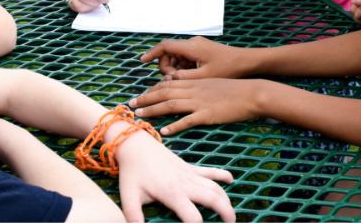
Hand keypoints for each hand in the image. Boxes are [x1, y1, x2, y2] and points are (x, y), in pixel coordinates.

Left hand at [114, 126, 235, 220]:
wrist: (135, 144)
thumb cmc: (132, 171)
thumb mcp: (128, 196)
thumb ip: (134, 216)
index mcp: (172, 193)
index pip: (193, 217)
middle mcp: (185, 183)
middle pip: (213, 199)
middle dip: (225, 213)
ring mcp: (189, 173)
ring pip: (214, 186)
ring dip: (226, 199)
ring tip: (231, 214)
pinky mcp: (189, 167)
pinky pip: (209, 170)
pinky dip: (221, 174)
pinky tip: (231, 179)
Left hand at [129, 78, 263, 136]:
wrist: (252, 93)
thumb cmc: (235, 89)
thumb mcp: (213, 83)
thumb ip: (197, 88)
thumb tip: (185, 93)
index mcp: (194, 82)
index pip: (167, 84)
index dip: (152, 90)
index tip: (140, 95)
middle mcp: (193, 90)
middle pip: (164, 92)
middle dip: (145, 98)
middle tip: (131, 104)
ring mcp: (200, 102)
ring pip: (170, 104)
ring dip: (153, 110)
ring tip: (139, 115)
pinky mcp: (207, 114)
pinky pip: (187, 120)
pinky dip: (174, 125)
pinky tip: (164, 130)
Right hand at [140, 37, 249, 79]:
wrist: (247, 62)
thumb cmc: (228, 69)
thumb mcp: (204, 77)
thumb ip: (183, 78)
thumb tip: (167, 81)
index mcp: (191, 47)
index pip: (165, 46)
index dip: (152, 54)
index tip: (142, 61)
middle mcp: (192, 43)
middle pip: (169, 53)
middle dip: (167, 67)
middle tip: (173, 81)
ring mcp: (197, 46)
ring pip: (177, 57)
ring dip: (176, 69)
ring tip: (185, 81)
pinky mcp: (202, 51)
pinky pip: (186, 58)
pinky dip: (184, 67)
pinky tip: (191, 77)